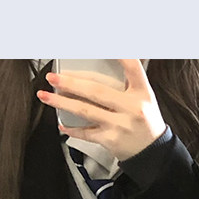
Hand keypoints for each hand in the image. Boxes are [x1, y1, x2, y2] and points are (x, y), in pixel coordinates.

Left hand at [36, 59, 167, 160]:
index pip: (133, 67)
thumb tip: (113, 59)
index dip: (120, 55)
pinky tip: (61, 123)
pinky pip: (86, 132)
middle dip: (71, 83)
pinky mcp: (110, 140)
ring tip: (46, 96)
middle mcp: (132, 108)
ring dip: (62, 102)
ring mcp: (120, 125)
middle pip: (96, 91)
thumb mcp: (145, 98)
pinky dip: (72, 128)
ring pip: (85, 111)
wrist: (153, 152)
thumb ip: (129, 81)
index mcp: (142, 93)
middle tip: (53, 77)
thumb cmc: (145, 121)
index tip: (102, 46)